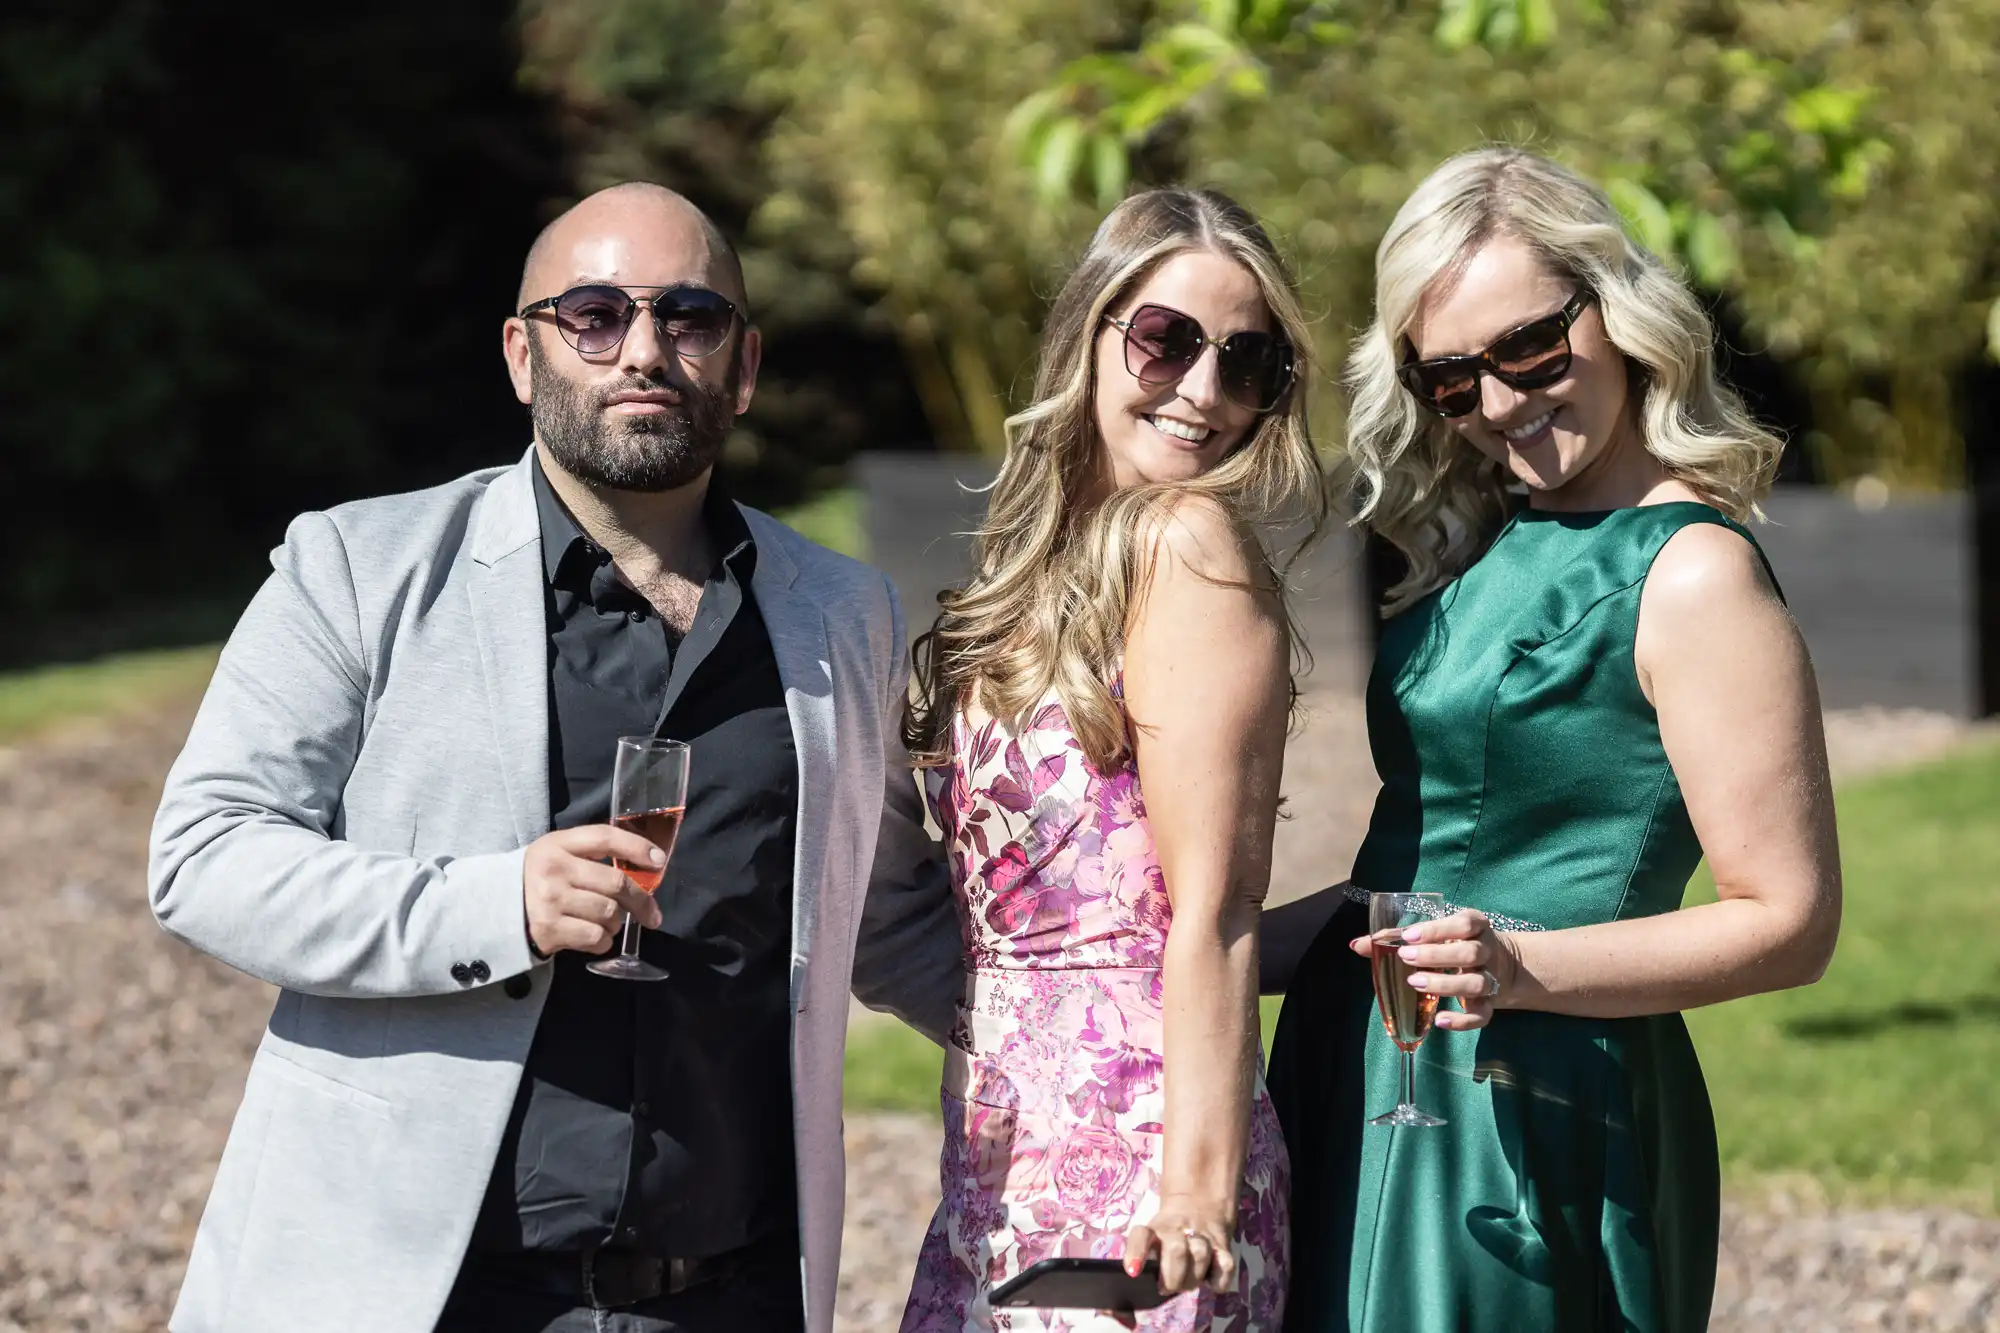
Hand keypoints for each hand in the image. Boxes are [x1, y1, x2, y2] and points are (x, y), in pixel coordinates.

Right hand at [523, 825, 664, 956]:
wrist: (497, 910)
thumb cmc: (539, 878)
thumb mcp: (558, 853)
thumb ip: (593, 853)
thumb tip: (646, 867)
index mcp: (558, 844)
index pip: (605, 837)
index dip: (636, 847)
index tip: (659, 861)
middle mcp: (554, 870)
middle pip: (616, 883)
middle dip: (641, 901)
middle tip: (652, 914)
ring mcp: (550, 901)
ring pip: (610, 913)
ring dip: (617, 922)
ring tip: (608, 922)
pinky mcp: (549, 930)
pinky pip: (596, 937)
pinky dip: (603, 940)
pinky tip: (594, 935)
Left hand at [1124, 1193, 1237, 1300]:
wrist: (1197, 1207)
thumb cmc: (1168, 1235)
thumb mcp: (1152, 1238)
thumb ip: (1145, 1257)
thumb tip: (1138, 1281)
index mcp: (1155, 1229)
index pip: (1142, 1236)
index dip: (1136, 1253)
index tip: (1133, 1272)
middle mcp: (1178, 1230)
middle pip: (1176, 1251)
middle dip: (1172, 1278)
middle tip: (1167, 1287)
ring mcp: (1203, 1238)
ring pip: (1200, 1256)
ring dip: (1193, 1278)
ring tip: (1187, 1283)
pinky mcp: (1223, 1247)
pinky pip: (1226, 1266)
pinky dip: (1219, 1280)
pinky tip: (1210, 1282)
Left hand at [1349, 908, 1517, 1030]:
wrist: (1501, 965)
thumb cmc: (1454, 944)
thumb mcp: (1434, 935)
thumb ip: (1397, 938)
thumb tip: (1356, 945)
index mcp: (1475, 926)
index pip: (1463, 923)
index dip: (1438, 929)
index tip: (1409, 936)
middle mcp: (1487, 950)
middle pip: (1470, 953)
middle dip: (1436, 956)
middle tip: (1406, 958)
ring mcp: (1491, 978)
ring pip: (1477, 983)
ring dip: (1446, 984)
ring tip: (1415, 983)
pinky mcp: (1490, 1004)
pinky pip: (1482, 1016)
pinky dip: (1462, 1021)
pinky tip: (1440, 1021)